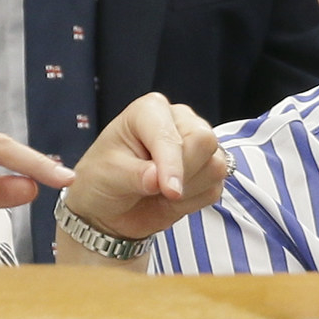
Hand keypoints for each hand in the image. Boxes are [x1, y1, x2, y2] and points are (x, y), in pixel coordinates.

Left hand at [60, 93, 226, 251]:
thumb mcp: (108, 175)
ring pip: (216, 165)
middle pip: (204, 141)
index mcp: (150, 110)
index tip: (169, 190)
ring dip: (189, 189)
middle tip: (158, 189)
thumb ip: (135, 175)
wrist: (109, 207)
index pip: (173, 133)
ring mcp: (197, 144)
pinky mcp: (208, 170)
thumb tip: (158, 179)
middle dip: (184, 174)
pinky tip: (171, 198)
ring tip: (159, 192)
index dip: (172, 163)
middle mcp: (179, 120)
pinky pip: (215, 187)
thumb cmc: (103, 179)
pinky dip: (194, 201)